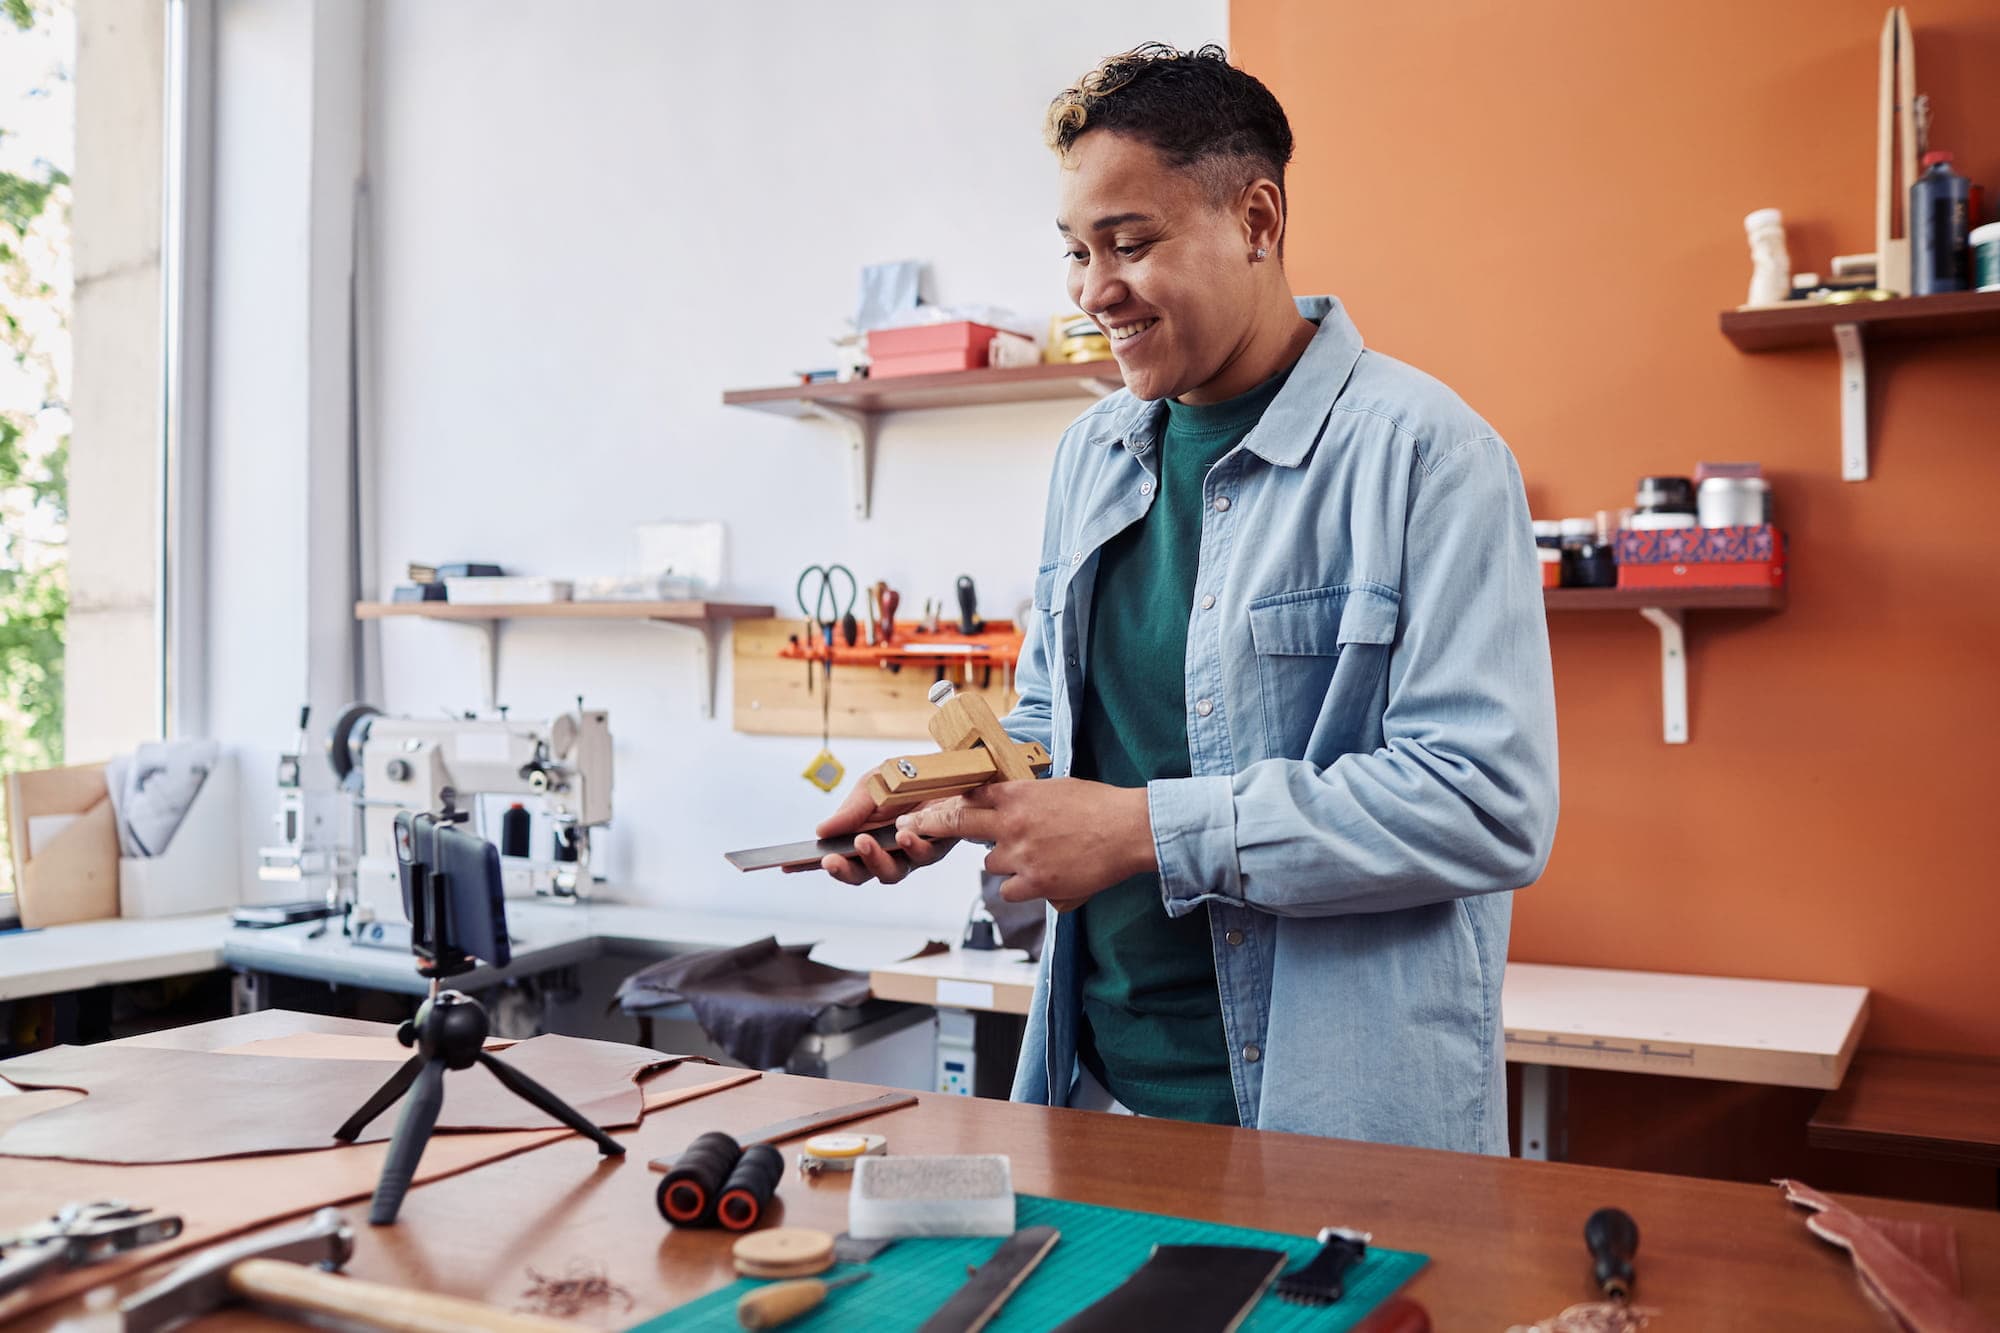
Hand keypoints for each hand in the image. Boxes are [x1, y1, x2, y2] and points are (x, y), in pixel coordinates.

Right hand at [792, 775, 959, 884]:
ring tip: (864, 842)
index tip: (788, 865)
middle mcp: (886, 851)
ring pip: (891, 872)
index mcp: (863, 838)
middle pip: (861, 875)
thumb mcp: (871, 785)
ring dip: (875, 860)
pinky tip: (903, 832)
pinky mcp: (938, 845)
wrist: (947, 766)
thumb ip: (850, 810)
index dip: (810, 865)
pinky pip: (924, 853)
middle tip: (830, 859)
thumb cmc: (905, 779)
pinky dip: (911, 844)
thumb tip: (821, 831)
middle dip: (844, 870)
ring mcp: (911, 852)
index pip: (835, 857)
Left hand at [897, 778, 1155, 908]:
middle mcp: (1012, 823)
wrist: (1128, 829)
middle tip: (907, 826)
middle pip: (958, 823)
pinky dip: (1023, 888)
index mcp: (1018, 795)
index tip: (918, 808)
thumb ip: (1026, 800)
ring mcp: (1021, 855)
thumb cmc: (1099, 806)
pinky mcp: (1036, 882)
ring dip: (1006, 863)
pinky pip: (1011, 891)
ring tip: (1040, 856)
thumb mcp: (1056, 790)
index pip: (968, 796)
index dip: (940, 803)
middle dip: (931, 825)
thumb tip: (1006, 805)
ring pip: (993, 865)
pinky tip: (1047, 878)